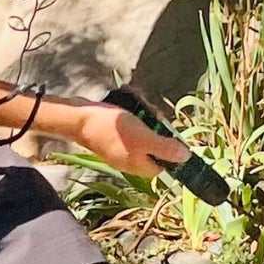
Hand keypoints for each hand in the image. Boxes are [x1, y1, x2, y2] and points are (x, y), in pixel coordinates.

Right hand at [72, 104, 188, 179]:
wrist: (77, 118)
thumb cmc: (109, 130)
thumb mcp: (143, 138)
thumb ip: (165, 149)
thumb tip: (186, 158)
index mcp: (138, 165)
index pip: (163, 163)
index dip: (171, 148)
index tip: (170, 131)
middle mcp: (130, 157)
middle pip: (153, 142)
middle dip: (155, 124)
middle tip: (151, 113)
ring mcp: (120, 144)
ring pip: (142, 128)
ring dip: (144, 112)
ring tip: (138, 102)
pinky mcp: (112, 132)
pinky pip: (129, 120)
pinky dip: (131, 108)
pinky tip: (127, 98)